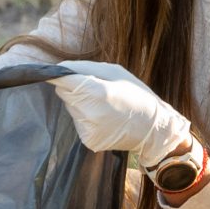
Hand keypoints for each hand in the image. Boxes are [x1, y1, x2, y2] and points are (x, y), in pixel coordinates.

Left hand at [50, 60, 193, 170]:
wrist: (153, 129)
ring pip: (70, 108)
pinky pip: (77, 122)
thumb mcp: (115, 72)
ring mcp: (88, 130)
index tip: (56, 73)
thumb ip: (85, 69)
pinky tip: (103, 118)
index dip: (59, 75)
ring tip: (103, 105)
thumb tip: (60, 68)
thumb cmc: (136, 95)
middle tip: (95, 89)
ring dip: (80, 103)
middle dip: (73, 88)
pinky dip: (85, 117)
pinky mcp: (88, 141)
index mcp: (98, 93)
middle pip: (64, 94)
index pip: (63, 81)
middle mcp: (90, 114)